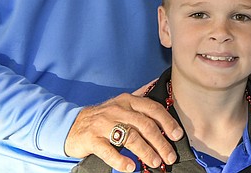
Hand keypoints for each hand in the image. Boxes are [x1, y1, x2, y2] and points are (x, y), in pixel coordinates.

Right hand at [65, 92, 182, 172]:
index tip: (177, 135)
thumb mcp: (121, 104)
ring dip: (145, 152)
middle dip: (160, 142)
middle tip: (170, 156)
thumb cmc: (103, 116)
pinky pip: (108, 151)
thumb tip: (157, 86)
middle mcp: (118, 110)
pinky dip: (120, 160)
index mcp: (128, 100)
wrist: (72, 125)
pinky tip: (130, 167)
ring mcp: (104, 124)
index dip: (167, 122)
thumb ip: (140, 99)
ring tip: (155, 162)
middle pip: (144, 125)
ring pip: (130, 137)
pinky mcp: (92, 139)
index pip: (152, 108)